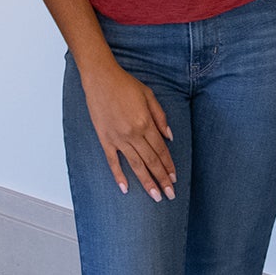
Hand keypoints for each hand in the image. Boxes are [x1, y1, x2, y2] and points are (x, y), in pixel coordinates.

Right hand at [82, 61, 176, 200]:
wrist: (101, 78)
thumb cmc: (125, 84)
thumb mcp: (149, 96)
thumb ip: (160, 117)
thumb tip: (169, 137)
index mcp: (146, 123)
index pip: (161, 150)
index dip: (169, 166)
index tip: (174, 179)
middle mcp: (133, 133)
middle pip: (151, 161)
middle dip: (161, 179)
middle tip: (169, 195)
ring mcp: (118, 138)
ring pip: (135, 165)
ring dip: (146, 181)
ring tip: (155, 196)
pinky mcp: (105, 139)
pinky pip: (113, 161)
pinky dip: (119, 175)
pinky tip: (125, 188)